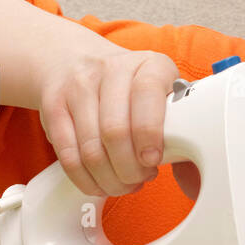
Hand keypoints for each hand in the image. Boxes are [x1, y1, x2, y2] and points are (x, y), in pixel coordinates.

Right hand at [39, 46, 180, 196]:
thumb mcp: (161, 90)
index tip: (152, 160)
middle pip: (114, 131)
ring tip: (123, 183)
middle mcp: (111, 69)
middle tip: (139, 178)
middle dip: (129, 168)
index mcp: (149, 64)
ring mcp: (78, 87)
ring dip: (109, 178)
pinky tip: (101, 183)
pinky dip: (86, 179)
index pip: (147, 94)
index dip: (149, 134)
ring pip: (91, 149)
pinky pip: (67, 155)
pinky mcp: (53, 107)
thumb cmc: (131, 88)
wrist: (75, 61)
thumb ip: (177, 122)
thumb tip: (192, 169)